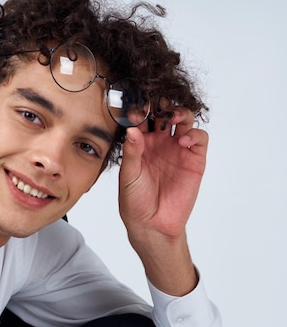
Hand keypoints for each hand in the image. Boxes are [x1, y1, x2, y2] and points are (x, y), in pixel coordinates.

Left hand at [118, 108, 207, 294]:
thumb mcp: (128, 175)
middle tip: (158, 103)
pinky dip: (193, 133)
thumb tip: (132, 129)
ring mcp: (177, 148)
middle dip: (162, 104)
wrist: (151, 224)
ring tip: (173, 116)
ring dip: (180, 112)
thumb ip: (132, 152)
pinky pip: (198, 138)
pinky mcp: (194, 159)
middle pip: (164, 112)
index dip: (139, 110)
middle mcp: (159, 141)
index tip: (134, 108)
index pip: (141, 118)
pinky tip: (181, 141)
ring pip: (183, 119)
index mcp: (139, 142)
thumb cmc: (134, 200)